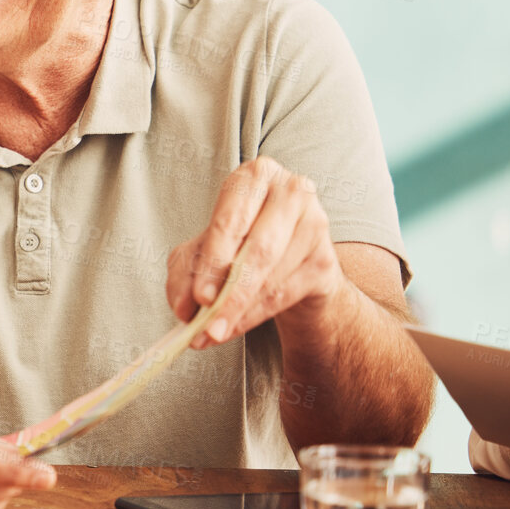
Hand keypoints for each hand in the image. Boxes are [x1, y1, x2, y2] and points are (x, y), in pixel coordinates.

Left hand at [166, 156, 345, 348]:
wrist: (289, 262)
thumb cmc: (241, 244)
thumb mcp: (204, 249)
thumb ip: (186, 271)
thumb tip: (184, 306)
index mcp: (254, 177)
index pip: (230, 220)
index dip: (214, 260)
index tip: (199, 297)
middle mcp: (291, 192)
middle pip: (257, 250)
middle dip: (229, 293)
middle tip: (206, 324)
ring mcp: (315, 225)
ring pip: (272, 277)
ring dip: (239, 311)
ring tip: (212, 332)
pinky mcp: (325, 260)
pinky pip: (285, 294)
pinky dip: (256, 316)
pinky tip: (235, 326)